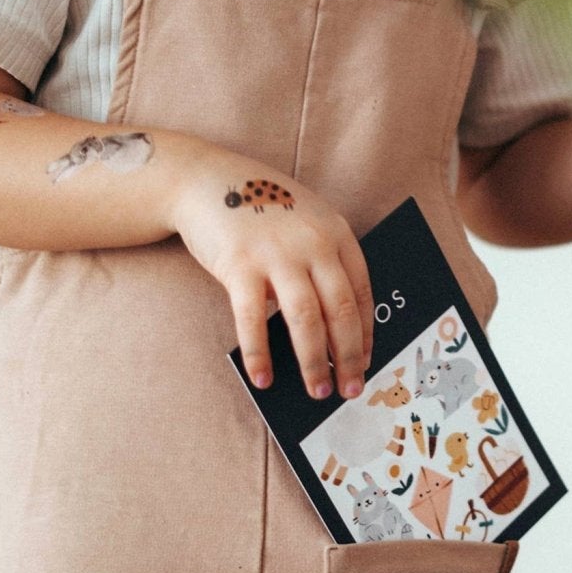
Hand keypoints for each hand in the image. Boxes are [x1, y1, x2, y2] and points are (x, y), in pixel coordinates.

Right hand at [169, 149, 374, 398]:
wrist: (205, 180)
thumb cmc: (258, 207)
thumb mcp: (304, 221)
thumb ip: (321, 260)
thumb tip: (330, 327)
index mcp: (335, 232)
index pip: (360, 292)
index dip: (366, 333)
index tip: (365, 362)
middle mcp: (313, 243)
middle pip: (340, 311)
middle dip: (348, 357)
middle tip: (349, 390)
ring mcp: (277, 254)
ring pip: (306, 320)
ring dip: (314, 362)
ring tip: (318, 392)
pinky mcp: (240, 265)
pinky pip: (254, 320)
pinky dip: (260, 354)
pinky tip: (263, 378)